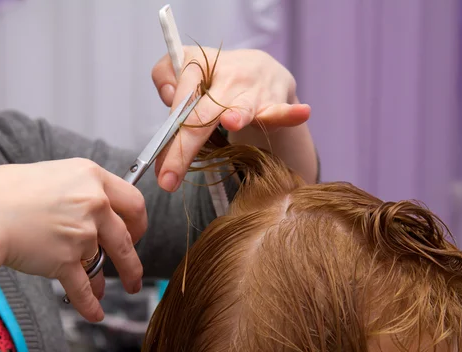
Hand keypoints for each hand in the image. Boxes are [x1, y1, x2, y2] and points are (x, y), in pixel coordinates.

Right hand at [0, 158, 146, 321]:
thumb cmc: (6, 192)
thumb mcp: (54, 175)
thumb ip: (81, 191)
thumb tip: (97, 212)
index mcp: (92, 178)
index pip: (133, 201)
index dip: (139, 221)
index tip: (136, 233)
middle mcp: (94, 203)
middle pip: (128, 236)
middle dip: (134, 258)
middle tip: (134, 269)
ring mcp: (82, 232)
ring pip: (105, 263)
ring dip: (109, 282)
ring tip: (116, 291)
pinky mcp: (65, 259)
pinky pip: (83, 287)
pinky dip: (90, 304)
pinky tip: (95, 313)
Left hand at [151, 46, 311, 191]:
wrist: (259, 69)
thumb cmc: (214, 78)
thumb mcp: (185, 69)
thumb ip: (166, 77)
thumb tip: (170, 101)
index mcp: (198, 64)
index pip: (177, 101)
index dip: (167, 138)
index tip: (160, 171)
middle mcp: (225, 74)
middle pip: (200, 114)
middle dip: (183, 148)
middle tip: (168, 178)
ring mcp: (252, 89)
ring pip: (241, 107)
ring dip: (237, 114)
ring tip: (230, 121)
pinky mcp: (275, 101)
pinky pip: (281, 110)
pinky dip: (289, 113)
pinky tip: (301, 112)